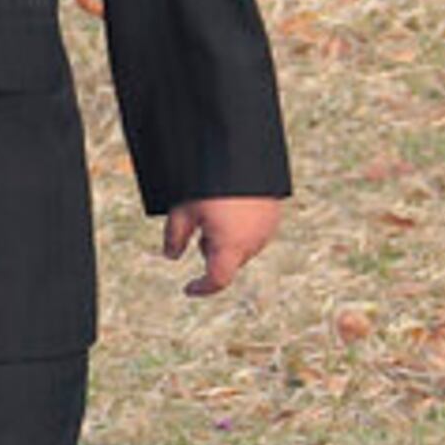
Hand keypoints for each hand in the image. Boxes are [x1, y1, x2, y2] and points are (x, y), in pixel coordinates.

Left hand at [162, 196, 281, 296]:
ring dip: (226, 242)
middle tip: (198, 227)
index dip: (202, 288)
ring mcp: (267, 230)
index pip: (218, 281)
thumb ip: (174, 237)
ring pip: (242, 249)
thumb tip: (171, 256)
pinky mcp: (273, 217)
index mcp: (230, 246)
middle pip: (229, 264)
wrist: (244, 156)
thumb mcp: (183, 210)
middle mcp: (253, 243)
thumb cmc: (209, 184)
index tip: (188, 289)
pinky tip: (229, 209)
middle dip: (211, 255)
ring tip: (214, 212)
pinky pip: (254, 234)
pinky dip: (239, 231)